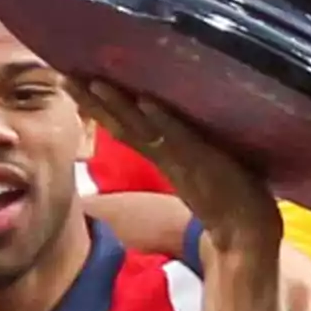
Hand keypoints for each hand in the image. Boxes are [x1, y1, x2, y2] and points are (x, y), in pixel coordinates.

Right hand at [69, 80, 281, 258]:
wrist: (246, 235)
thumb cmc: (226, 199)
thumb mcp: (197, 169)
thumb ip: (181, 149)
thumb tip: (167, 124)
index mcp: (162, 157)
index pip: (123, 126)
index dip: (97, 106)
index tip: (71, 80)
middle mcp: (165, 157)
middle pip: (121, 125)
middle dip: (92, 101)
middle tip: (64, 74)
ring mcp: (183, 160)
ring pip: (142, 130)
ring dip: (119, 106)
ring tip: (94, 82)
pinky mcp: (205, 163)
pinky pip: (180, 139)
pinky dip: (164, 121)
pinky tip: (147, 103)